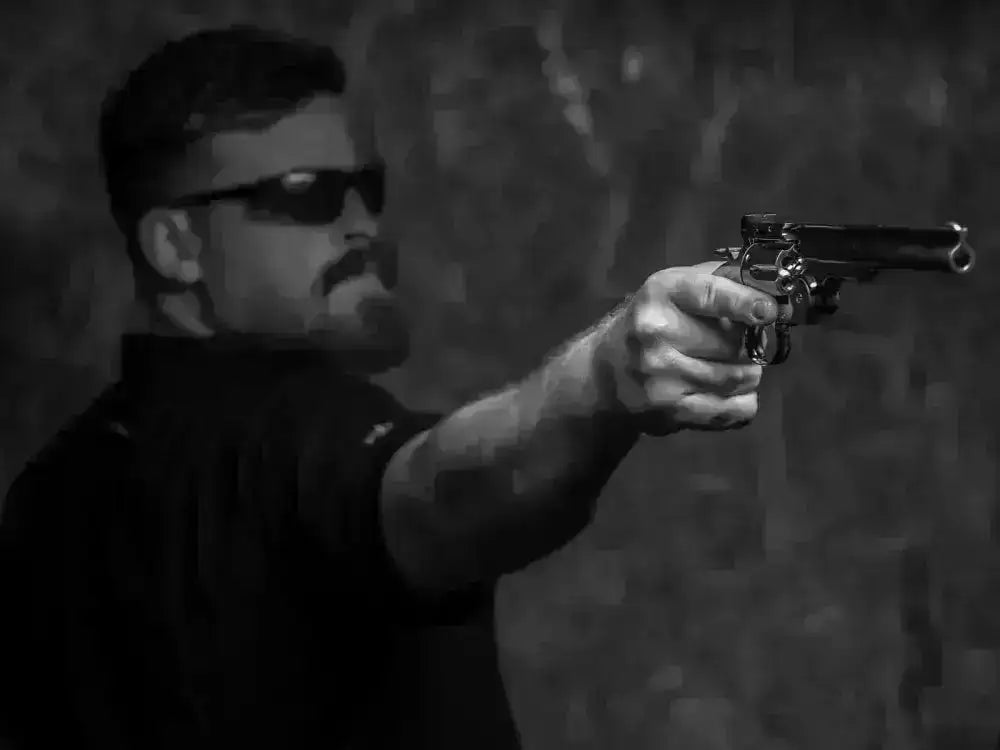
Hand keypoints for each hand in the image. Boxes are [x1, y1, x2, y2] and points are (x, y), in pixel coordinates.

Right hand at [594, 261, 777, 434]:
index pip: (710, 295)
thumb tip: (770, 290)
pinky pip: (737, 410)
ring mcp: (664, 377)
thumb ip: (720, 280)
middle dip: (750, 344)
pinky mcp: (674, 411)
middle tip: (742, 343)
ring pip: (742, 377)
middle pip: (736, 342)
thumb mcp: (674, 289)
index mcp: (660, 294)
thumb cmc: (650, 324)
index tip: (768, 311)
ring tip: (731, 367)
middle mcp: (657, 334)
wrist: (604, 375)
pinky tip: (727, 392)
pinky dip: (743, 401)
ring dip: (748, 373)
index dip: (745, 302)